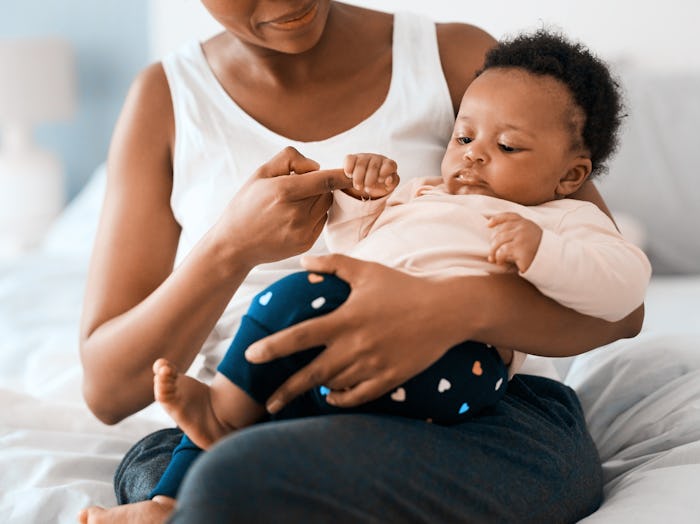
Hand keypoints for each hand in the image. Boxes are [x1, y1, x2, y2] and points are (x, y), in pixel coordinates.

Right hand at [211, 146, 352, 267]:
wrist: (235, 244)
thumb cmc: (247, 204)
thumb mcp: (260, 173)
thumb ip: (289, 159)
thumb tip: (316, 166)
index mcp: (284, 192)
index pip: (325, 180)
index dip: (343, 174)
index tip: (355, 169)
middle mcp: (296, 213)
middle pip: (326, 192)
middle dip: (319, 185)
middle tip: (298, 187)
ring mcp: (302, 231)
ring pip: (326, 206)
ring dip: (318, 199)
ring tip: (295, 202)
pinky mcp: (306, 243)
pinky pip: (321, 221)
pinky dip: (314, 214)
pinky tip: (294, 216)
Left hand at [245, 254, 464, 412]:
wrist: (446, 311)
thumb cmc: (404, 287)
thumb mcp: (367, 270)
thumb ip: (333, 264)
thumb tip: (303, 261)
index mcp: (345, 320)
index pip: (299, 337)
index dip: (272, 348)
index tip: (250, 356)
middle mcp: (355, 346)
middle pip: (311, 374)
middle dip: (285, 390)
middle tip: (266, 402)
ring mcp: (372, 365)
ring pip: (334, 385)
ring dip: (315, 389)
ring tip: (300, 392)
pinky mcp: (389, 378)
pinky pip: (358, 397)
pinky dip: (340, 399)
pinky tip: (330, 398)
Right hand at [343, 153, 398, 198]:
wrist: (366, 181)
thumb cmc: (379, 183)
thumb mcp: (388, 186)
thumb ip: (392, 183)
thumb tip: (388, 179)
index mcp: (388, 164)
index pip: (390, 165)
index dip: (385, 172)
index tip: (379, 180)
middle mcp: (377, 158)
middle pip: (373, 166)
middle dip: (369, 180)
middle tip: (366, 188)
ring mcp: (364, 157)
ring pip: (360, 164)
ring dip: (358, 178)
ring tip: (358, 186)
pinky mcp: (352, 157)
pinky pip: (349, 159)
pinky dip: (348, 169)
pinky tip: (350, 175)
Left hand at [487, 212, 542, 272]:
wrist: (551, 260)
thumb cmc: (537, 249)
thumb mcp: (529, 234)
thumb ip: (517, 230)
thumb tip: (493, 230)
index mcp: (525, 222)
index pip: (508, 216)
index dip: (496, 219)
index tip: (487, 225)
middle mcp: (523, 227)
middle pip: (500, 230)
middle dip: (492, 241)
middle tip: (492, 251)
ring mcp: (521, 237)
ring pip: (498, 240)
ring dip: (492, 251)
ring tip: (493, 258)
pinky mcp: (520, 248)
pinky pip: (502, 251)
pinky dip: (498, 257)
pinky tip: (500, 262)